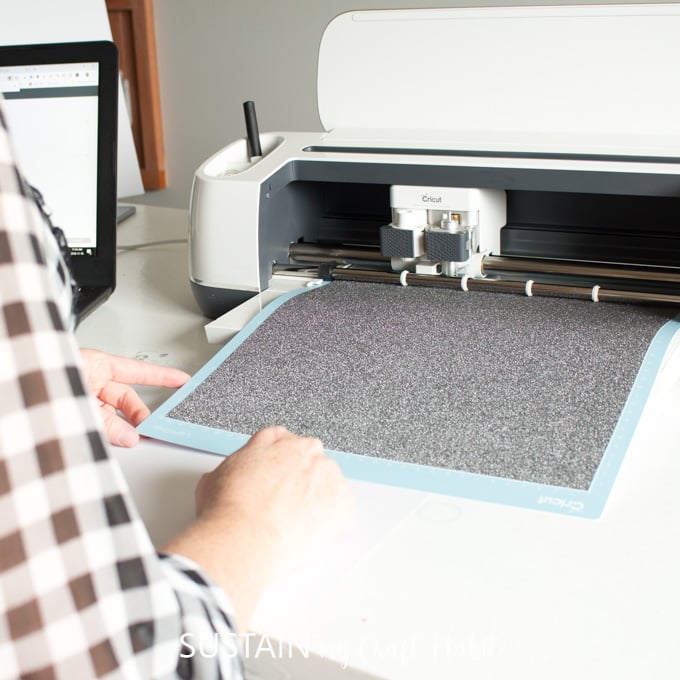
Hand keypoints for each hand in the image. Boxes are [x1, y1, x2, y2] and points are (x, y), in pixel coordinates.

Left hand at [79, 348, 189, 446]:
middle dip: (138, 416)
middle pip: (124, 398)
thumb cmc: (37, 383)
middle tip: (146, 431)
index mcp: (96, 365)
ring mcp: (79, 397)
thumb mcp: (82, 399)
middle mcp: (89, 380)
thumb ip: (107, 422)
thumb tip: (129, 437)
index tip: (182, 380)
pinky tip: (108, 441)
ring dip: (118, 429)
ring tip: (126, 440)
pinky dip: (102, 434)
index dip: (162, 376)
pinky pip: (94, 424)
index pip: (137, 371)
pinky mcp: (71, 414)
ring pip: (109, 415)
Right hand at [196, 426, 352, 570]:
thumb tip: (237, 476)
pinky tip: (308, 534)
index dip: (278, 465)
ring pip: (328, 485)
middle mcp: (308, 451)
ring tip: (293, 525)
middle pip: (310, 462)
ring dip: (316, 500)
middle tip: (282, 506)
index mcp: (278, 440)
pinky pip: (341, 511)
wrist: (245, 540)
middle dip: (299, 481)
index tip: (275, 481)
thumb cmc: (229, 510)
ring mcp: (329, 476)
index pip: (284, 442)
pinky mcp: (344, 504)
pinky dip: (330, 522)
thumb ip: (238, 466)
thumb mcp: (216, 475)